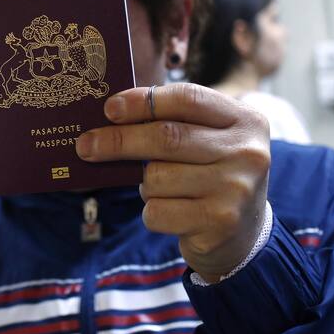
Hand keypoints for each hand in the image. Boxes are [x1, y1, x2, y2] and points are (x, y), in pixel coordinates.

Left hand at [76, 83, 269, 282]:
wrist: (245, 234)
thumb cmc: (215, 176)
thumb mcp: (212, 141)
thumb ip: (177, 123)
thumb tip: (113, 116)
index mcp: (245, 121)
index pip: (188, 99)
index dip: (143, 101)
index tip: (110, 109)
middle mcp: (247, 152)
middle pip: (167, 137)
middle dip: (119, 140)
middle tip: (86, 145)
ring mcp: (235, 189)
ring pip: (157, 178)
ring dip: (145, 184)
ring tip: (161, 188)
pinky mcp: (219, 222)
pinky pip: (158, 212)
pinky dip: (152, 212)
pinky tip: (172, 213)